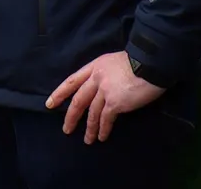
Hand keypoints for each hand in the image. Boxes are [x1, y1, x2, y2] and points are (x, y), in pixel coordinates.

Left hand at [45, 51, 164, 143]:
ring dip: (89, 128)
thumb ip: (106, 74)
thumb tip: (106, 87)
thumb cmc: (139, 60)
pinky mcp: (115, 103)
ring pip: (91, 113)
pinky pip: (106, 119)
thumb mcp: (115, 61)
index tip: (50, 103)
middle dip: (71, 116)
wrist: (151, 63)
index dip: (60, 93)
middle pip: (78, 100)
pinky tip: (102, 137)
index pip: (72, 80)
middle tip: (66, 129)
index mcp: (95, 66)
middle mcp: (96, 78)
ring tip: (87, 140)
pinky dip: (103, 129)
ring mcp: (104, 91)